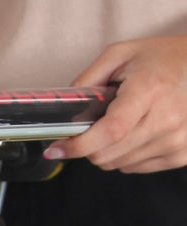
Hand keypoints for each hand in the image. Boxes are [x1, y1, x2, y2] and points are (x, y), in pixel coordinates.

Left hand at [44, 35, 186, 172]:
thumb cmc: (164, 58)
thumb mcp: (122, 54)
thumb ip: (88, 78)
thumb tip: (65, 107)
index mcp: (150, 90)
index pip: (110, 131)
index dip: (79, 145)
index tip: (56, 150)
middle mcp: (167, 119)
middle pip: (108, 154)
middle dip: (88, 147)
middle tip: (91, 129)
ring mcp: (177, 140)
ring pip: (119, 164)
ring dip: (107, 151)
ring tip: (120, 126)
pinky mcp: (183, 154)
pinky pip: (136, 168)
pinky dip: (125, 157)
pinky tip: (135, 134)